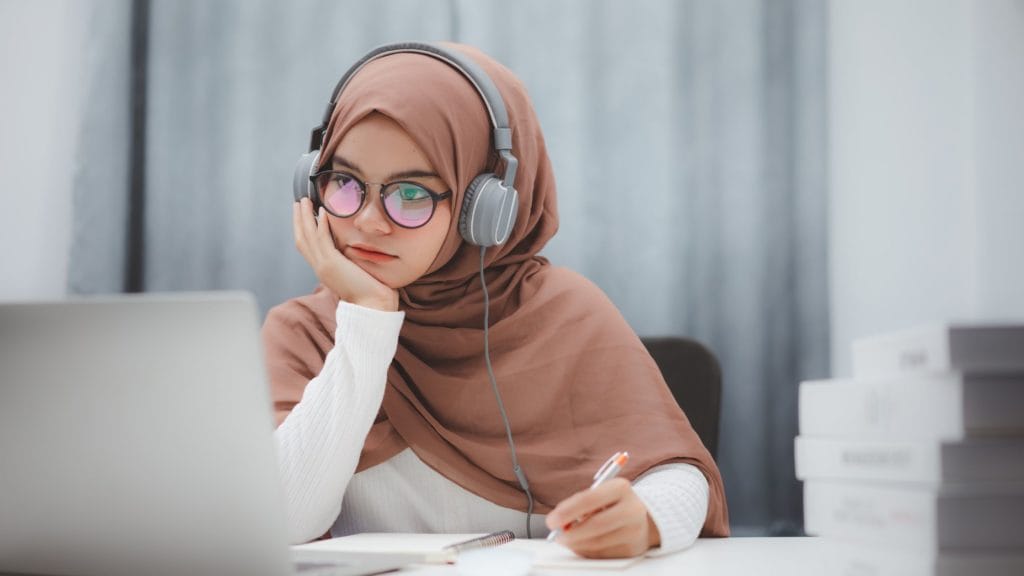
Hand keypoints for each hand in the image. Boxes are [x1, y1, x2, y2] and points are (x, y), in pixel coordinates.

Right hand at [293, 198, 397, 311]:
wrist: (372, 306)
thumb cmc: (371, 292)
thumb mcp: (356, 272)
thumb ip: (351, 260)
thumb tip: (357, 250)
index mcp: (324, 270)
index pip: (307, 246)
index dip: (303, 229)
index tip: (303, 214)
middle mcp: (320, 267)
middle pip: (302, 239)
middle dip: (299, 219)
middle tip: (298, 202)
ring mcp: (324, 266)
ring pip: (308, 237)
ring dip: (305, 217)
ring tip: (304, 201)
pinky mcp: (332, 264)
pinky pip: (322, 241)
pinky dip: (320, 226)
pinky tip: (321, 212)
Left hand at [545, 478, 659, 558]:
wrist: (644, 517)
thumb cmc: (614, 503)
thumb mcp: (601, 493)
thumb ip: (580, 503)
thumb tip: (559, 520)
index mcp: (621, 488)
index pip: (589, 500)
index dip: (567, 512)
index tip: (551, 520)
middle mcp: (632, 509)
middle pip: (595, 525)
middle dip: (570, 533)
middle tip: (556, 535)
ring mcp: (634, 531)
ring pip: (597, 543)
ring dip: (576, 544)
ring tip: (567, 539)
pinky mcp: (632, 549)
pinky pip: (602, 554)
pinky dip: (586, 551)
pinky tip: (583, 544)